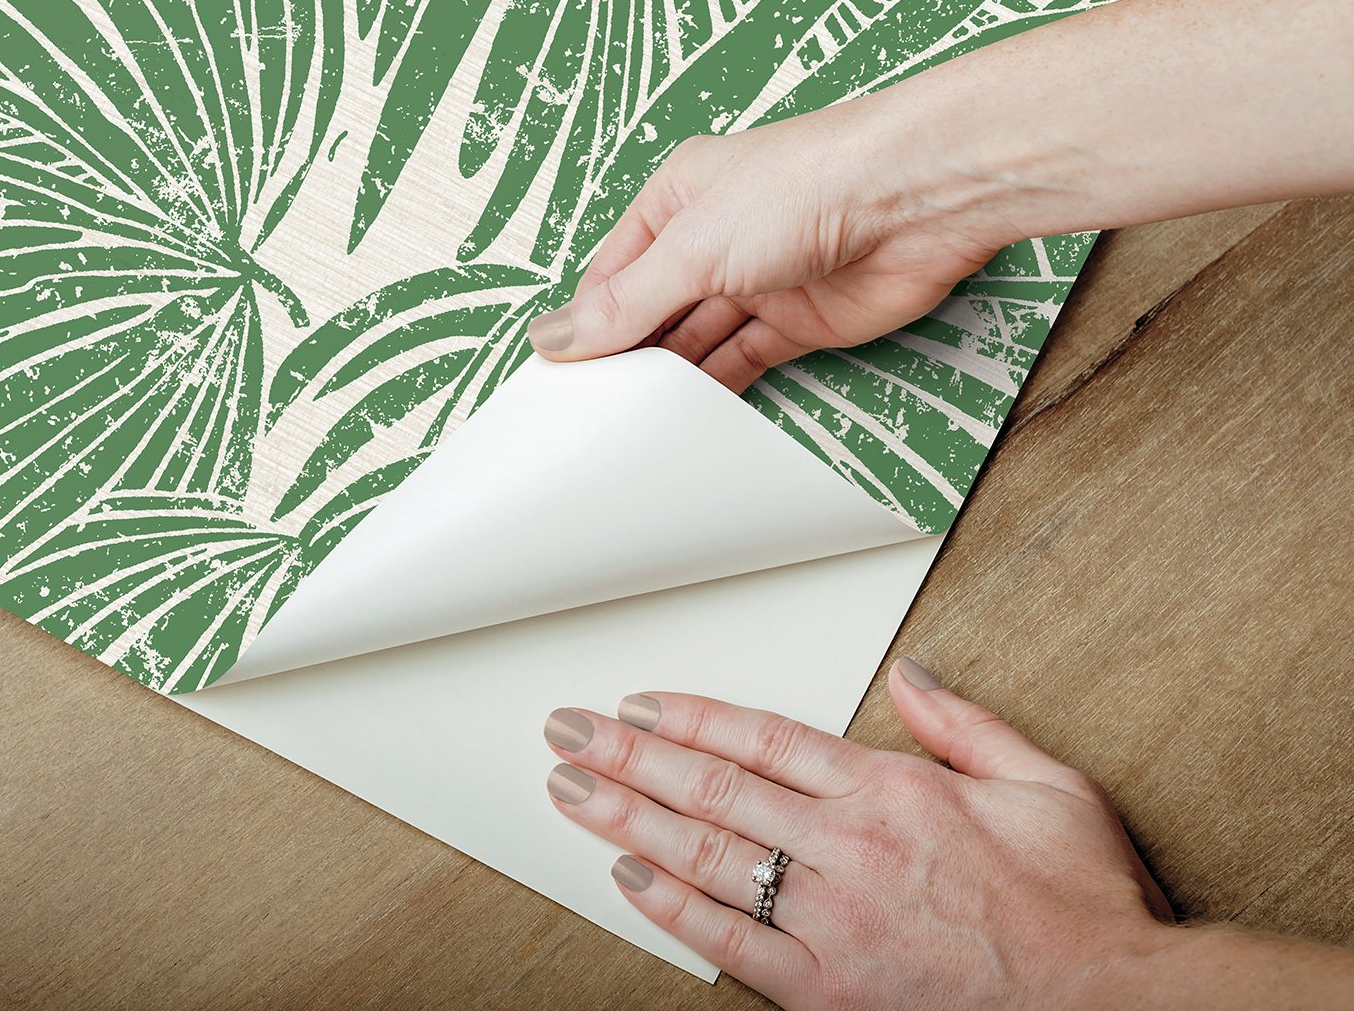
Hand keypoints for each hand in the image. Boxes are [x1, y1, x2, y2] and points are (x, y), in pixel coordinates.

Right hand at [528, 101, 1013, 392]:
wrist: (914, 200)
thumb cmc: (805, 184)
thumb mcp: (693, 246)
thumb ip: (627, 302)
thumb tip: (557, 337)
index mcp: (677, 200)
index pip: (613, 273)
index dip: (586, 323)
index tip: (557, 377)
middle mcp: (714, 239)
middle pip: (653, 310)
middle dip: (627, 355)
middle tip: (590, 412)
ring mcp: (758, 280)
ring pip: (698, 340)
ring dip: (671, 378)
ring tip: (631, 424)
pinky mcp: (801, 321)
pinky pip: (745, 361)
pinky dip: (718, 389)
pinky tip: (689, 418)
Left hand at [541, 661, 1178, 1008]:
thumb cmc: (1086, 907)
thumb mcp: (1046, 784)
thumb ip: (965, 723)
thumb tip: (909, 675)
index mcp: (891, 793)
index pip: (762, 738)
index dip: (689, 718)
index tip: (637, 704)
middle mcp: (850, 851)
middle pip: (713, 790)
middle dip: (628, 758)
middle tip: (567, 734)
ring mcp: (836, 926)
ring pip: (707, 860)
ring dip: (627, 822)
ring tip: (571, 792)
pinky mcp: (834, 995)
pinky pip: (735, 947)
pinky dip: (675, 913)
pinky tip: (630, 881)